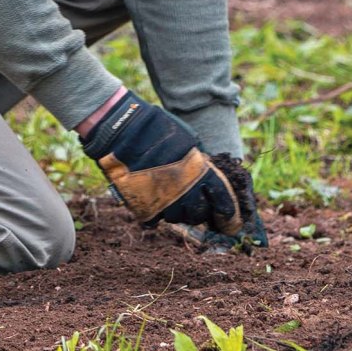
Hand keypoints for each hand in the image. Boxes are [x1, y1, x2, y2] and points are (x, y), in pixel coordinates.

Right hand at [79, 90, 251, 238]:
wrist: (121, 128)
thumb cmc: (155, 127)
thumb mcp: (187, 139)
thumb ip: (199, 162)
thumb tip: (206, 175)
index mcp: (200, 173)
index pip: (223, 201)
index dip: (229, 215)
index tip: (231, 223)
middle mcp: (184, 192)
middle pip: (199, 213)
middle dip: (200, 210)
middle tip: (194, 200)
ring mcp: (163, 201)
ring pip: (177, 218)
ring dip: (178, 210)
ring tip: (170, 195)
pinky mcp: (142, 206)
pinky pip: (155, 219)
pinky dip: (156, 212)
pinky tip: (153, 199)